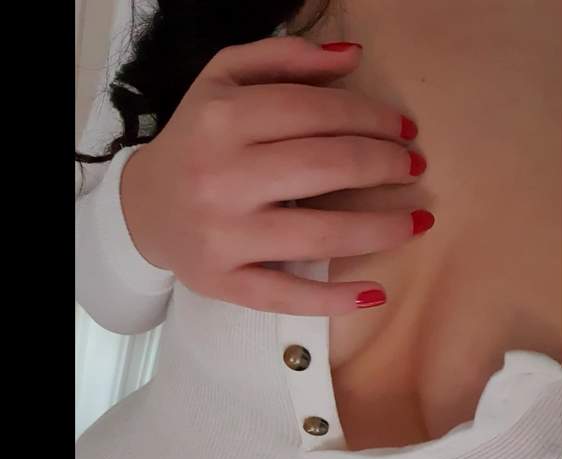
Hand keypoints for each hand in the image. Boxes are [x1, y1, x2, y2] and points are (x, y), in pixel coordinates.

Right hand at [120, 36, 431, 315]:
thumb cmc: (197, 139)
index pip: (317, 112)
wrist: (143, 206)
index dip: (373, 118)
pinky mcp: (222, 281)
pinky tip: (375, 292)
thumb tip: (354, 57)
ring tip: (417, 220)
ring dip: (381, 228)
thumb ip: (285, 58)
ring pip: (319, 234)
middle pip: (326, 168)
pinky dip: (335, 299)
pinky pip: (286, 295)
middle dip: (385, 166)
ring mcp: (221, 234)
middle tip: (413, 167)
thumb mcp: (224, 79)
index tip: (404, 129)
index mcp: (222, 118)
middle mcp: (220, 176)